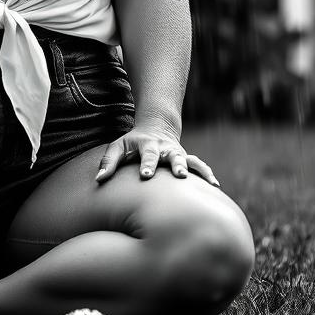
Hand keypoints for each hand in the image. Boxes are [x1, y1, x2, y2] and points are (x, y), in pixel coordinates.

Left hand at [95, 129, 219, 186]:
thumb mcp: (118, 147)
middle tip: (180, 175)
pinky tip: (215, 186)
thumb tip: (99, 180)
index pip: (147, 155)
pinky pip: (199, 166)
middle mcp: (166, 149)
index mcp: (148, 145)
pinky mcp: (187, 160)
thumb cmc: (132, 143)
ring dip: (198, 170)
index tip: (146, 175)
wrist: (156, 128)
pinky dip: (207, 174)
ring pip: (191, 160)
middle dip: (178, 165)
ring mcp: (178, 154)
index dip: (147, 165)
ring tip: (210, 183)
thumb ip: (108, 162)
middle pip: (174, 156)